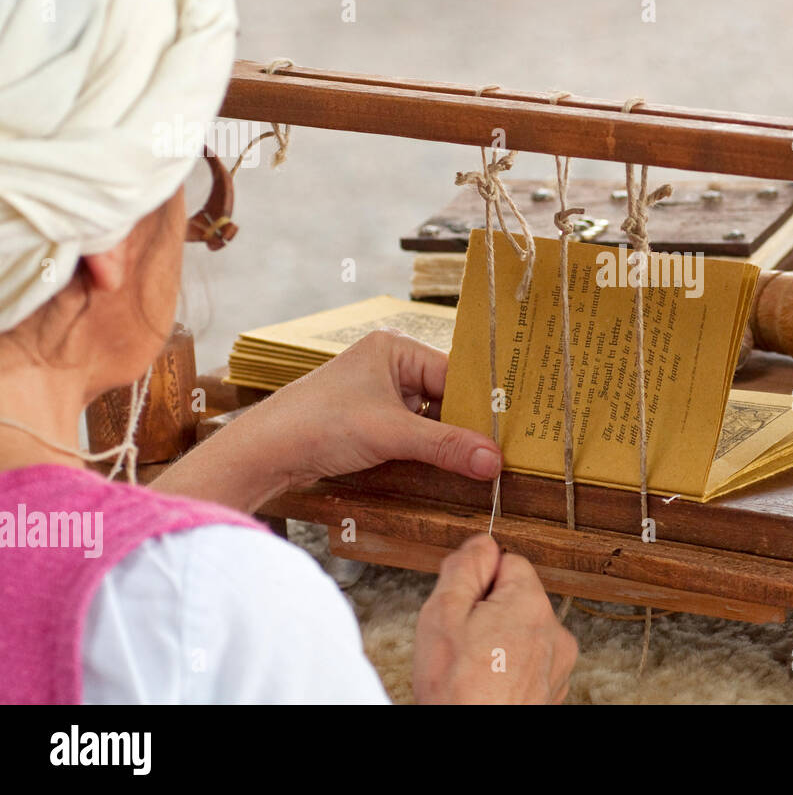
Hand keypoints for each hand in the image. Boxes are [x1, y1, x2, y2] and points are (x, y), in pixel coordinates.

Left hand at [247, 329, 500, 488]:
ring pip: (431, 416)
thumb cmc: (319, 424)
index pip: (454, 373)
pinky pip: (413, 430)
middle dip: (466, 423)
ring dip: (448, 439)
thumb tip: (493, 461)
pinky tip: (448, 464)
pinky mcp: (370, 419)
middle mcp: (389, 364)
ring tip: (480, 460)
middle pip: (446, 395)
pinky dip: (428, 447)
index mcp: (395, 348)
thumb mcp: (392, 434)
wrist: (264, 452)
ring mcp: (379, 393)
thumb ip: (446, 446)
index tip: (508, 432)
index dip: (480, 404)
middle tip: (499, 450)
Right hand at [414, 534, 577, 703]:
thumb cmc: (456, 690)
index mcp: (531, 604)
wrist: (472, 745)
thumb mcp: (442, 613)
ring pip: (524, 630)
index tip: (461, 604)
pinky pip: (531, 660)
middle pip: (517, 596)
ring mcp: (558, 663)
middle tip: (462, 639)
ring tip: (473, 666)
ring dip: (499, 640)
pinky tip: (487, 682)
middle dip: (488, 610)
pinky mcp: (554, 688)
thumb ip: (464, 567)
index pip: (509, 560)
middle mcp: (555, 630)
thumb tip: (481, 543)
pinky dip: (510, 666)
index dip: (478, 578)